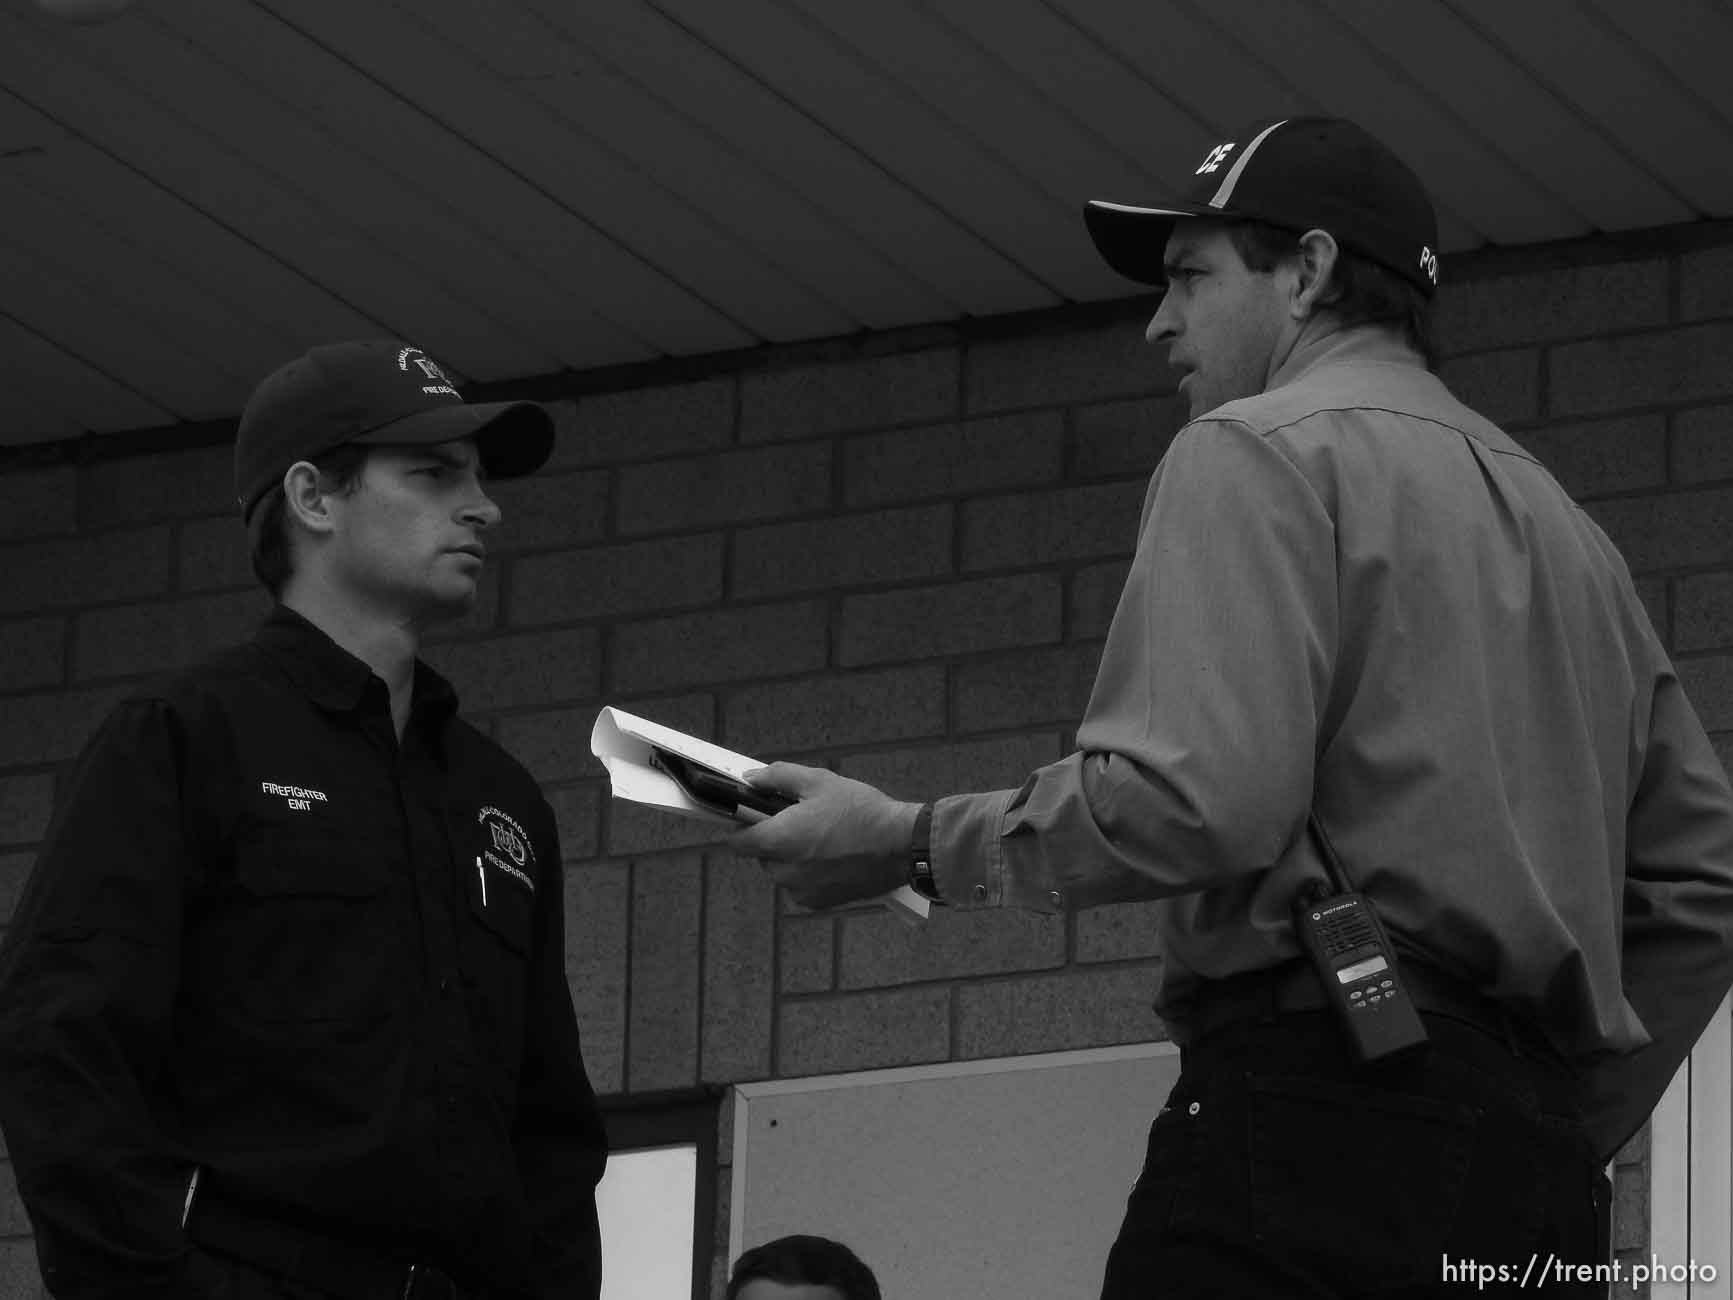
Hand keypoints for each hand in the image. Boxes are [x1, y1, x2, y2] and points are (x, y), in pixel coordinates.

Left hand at [728, 763, 921, 909]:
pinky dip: (808, 873)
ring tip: (822, 838)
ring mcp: (800, 891)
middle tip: (800, 820)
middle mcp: (784, 871)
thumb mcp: (819, 781)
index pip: (735, 841)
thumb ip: (777, 777)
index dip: (738, 826)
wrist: (901, 846)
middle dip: (773, 838)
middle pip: (760, 855)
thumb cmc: (861, 810)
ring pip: (781, 871)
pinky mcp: (818, 903)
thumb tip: (750, 778)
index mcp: (778, 840)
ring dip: (791, 857)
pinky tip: (831, 857)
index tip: (748, 816)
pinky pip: (799, 886)